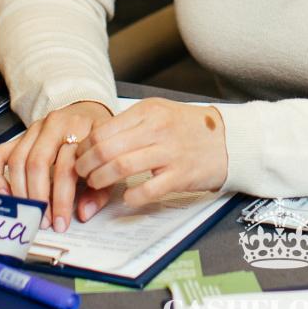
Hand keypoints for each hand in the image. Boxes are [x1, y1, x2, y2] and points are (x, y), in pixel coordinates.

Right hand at [0, 99, 114, 231]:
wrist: (86, 111)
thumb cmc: (96, 143)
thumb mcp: (107, 162)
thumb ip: (99, 190)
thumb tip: (83, 214)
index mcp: (80, 131)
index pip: (67, 168)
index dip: (62, 200)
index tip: (61, 223)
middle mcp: (54, 126)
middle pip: (38, 163)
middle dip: (39, 198)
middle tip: (43, 221)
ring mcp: (34, 130)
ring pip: (18, 160)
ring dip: (21, 192)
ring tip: (30, 213)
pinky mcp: (19, 136)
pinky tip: (5, 194)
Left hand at [72, 97, 227, 206]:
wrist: (229, 140)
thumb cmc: (188, 128)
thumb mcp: (160, 113)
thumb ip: (131, 124)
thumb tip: (95, 140)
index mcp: (149, 111)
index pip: (104, 129)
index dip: (85, 146)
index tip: (78, 156)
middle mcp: (158, 128)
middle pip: (108, 149)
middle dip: (86, 165)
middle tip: (81, 173)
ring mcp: (170, 152)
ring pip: (122, 167)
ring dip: (102, 179)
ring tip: (96, 184)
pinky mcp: (181, 175)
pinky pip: (147, 189)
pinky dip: (131, 196)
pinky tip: (126, 197)